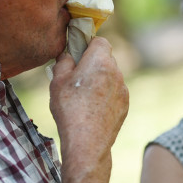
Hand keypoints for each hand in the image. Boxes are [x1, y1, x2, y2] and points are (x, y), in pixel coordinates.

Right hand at [50, 37, 128, 182]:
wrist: (87, 142)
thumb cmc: (70, 109)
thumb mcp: (57, 81)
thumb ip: (63, 61)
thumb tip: (68, 54)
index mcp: (100, 61)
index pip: (100, 41)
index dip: (88, 45)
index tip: (78, 54)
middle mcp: (116, 72)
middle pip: (106, 58)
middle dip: (93, 63)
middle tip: (77, 76)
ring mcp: (123, 89)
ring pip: (111, 76)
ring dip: (100, 80)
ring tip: (83, 96)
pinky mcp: (125, 104)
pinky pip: (115, 92)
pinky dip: (106, 95)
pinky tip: (92, 108)